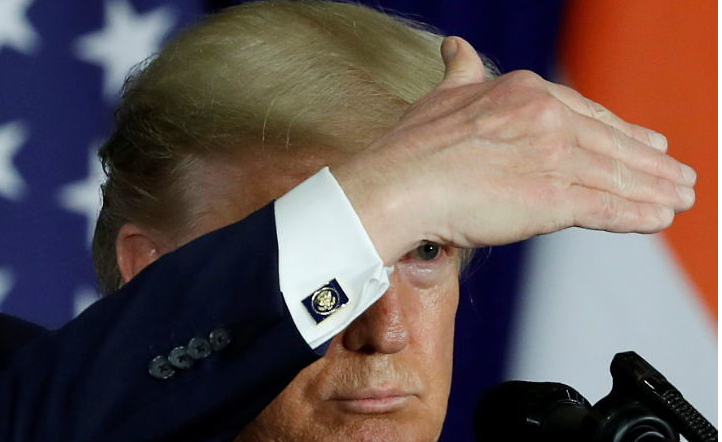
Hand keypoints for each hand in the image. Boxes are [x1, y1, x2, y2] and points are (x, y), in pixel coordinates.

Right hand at [334, 36, 695, 264]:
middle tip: (678, 174)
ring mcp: (552, 157)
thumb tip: (454, 47)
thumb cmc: (412, 147)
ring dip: (654, 190)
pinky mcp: (552, 198)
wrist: (397, 184)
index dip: (619, 131)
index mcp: (523, 92)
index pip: (585, 113)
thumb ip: (460, 71)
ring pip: (616, 175)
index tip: (644, 141)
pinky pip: (605, 207)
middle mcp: (546, 118)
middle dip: (650, 162)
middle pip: (611, 143)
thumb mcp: (442, 94)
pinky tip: (659, 218)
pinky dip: (637, 214)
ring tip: (679, 198)